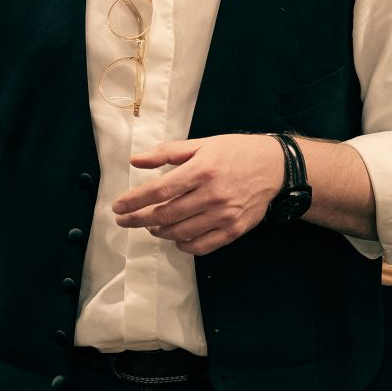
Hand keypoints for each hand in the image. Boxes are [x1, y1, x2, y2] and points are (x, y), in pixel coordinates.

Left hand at [111, 133, 284, 254]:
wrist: (275, 166)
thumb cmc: (234, 152)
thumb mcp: (201, 144)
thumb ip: (166, 153)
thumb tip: (135, 161)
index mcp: (202, 170)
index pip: (159, 191)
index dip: (134, 201)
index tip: (117, 207)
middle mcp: (212, 195)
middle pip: (166, 215)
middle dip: (138, 220)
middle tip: (124, 220)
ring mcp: (224, 215)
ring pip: (181, 233)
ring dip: (159, 232)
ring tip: (150, 226)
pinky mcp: (234, 230)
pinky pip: (201, 246)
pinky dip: (183, 245)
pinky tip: (175, 237)